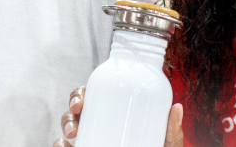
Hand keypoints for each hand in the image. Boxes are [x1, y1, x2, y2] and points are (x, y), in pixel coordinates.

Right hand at [52, 86, 183, 146]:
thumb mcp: (164, 146)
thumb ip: (172, 134)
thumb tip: (177, 107)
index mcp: (116, 115)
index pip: (95, 97)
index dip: (80, 95)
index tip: (80, 102)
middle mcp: (100, 127)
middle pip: (76, 112)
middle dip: (69, 112)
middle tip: (75, 119)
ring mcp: (91, 142)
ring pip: (68, 130)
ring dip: (64, 128)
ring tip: (68, 138)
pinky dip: (58, 146)